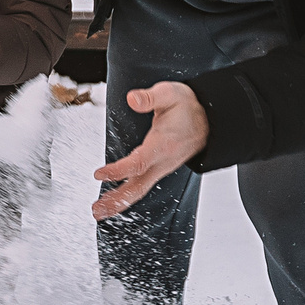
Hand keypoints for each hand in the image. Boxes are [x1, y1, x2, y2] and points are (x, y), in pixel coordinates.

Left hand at [91, 82, 208, 217]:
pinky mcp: (159, 169)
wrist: (208, 120)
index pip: (139, 163)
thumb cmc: (187, 107)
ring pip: (139, 190)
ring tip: (98, 211)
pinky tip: (113, 200)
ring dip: (119, 202)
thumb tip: (133, 99)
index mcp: (163, 145)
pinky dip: (127, 196)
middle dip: (117, 199)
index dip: (118, 171)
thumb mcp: (170, 94)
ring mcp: (161, 168)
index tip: (99, 174)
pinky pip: (141, 186)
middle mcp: (162, 161)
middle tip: (96, 210)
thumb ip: (150, 97)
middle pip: (138, 186)